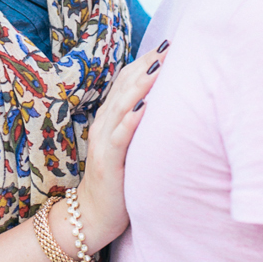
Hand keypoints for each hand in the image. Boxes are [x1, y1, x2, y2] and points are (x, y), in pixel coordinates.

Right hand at [75, 39, 167, 249]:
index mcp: (111, 117)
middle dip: (148, 66)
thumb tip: (166, 101)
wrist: (92, 216)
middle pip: (125, 87)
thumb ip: (141, 123)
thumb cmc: (119, 179)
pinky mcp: (107, 163)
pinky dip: (131, 121)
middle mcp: (105, 123)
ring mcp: (104, 142)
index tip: (169, 45)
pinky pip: (119, 138)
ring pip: (121, 106)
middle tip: (170, 46)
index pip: (127, 81)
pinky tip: (144, 108)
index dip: (146, 62)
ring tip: (159, 66)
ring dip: (140, 86)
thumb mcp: (131, 145)